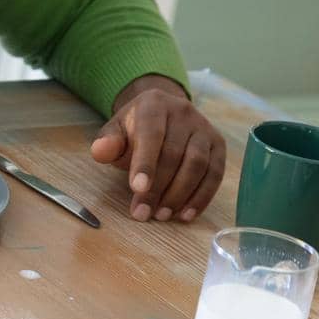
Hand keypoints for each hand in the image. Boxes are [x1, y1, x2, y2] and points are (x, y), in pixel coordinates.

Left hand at [90, 75, 224, 222]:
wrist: (162, 116)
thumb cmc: (134, 129)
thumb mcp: (116, 131)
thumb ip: (108, 142)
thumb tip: (99, 152)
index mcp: (154, 104)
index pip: (151, 134)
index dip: (145, 163)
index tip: (137, 189)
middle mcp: (183, 112)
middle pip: (174, 153)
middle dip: (158, 188)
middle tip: (143, 213)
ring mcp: (204, 128)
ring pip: (198, 164)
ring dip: (180, 195)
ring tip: (162, 215)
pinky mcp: (218, 145)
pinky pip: (215, 174)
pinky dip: (201, 197)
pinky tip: (185, 214)